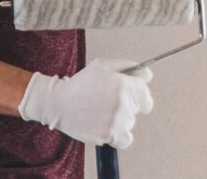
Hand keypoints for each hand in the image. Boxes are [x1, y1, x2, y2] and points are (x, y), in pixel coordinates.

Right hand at [17, 58, 153, 147]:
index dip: (139, 98)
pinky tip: (105, 128)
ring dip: (119, 122)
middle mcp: (124, 101)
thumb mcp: (103, 66)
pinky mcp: (109, 134)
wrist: (58, 103)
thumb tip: (148, 75)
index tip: (129, 99)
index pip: (146, 97)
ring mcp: (117, 119)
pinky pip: (126, 140)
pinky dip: (118, 137)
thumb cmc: (81, 83)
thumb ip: (128, 67)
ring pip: (129, 124)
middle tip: (105, 104)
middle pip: (137, 110)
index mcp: (125, 84)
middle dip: (125, 107)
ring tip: (100, 114)